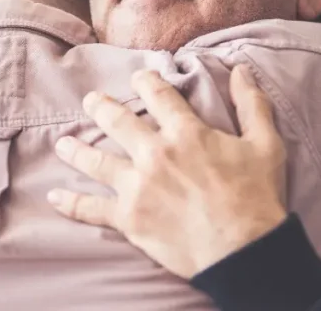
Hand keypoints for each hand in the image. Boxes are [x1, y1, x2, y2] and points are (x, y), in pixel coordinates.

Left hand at [49, 65, 287, 278]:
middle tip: (91, 101)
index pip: (158, 95)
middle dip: (101, 107)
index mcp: (185, 132)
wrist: (243, 250)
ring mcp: (137, 186)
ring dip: (77, 149)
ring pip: (96, 161)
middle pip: (117, 121)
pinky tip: (54, 196)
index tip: (138, 77)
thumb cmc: (256, 197)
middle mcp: (154, 154)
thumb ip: (252, 104)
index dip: (146, 81)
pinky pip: (91, 209)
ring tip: (63, 143)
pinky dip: (71, 203)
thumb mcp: (265, 144)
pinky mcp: (129, 218)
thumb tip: (242, 70)